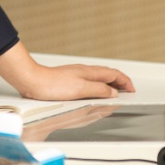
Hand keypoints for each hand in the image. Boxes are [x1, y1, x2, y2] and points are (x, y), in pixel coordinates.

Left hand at [0, 42, 134, 99]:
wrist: (32, 81)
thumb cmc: (52, 84)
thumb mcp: (80, 89)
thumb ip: (98, 90)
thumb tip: (113, 91)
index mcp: (89, 72)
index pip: (113, 74)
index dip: (125, 81)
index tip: (132, 89)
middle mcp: (84, 71)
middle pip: (107, 74)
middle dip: (120, 81)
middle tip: (128, 90)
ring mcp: (76, 75)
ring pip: (99, 78)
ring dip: (110, 84)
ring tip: (115, 92)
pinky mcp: (68, 81)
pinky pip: (90, 82)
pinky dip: (98, 87)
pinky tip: (95, 93)